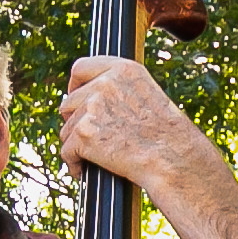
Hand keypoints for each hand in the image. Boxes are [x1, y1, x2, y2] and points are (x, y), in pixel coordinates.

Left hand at [58, 55, 226, 201]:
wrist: (171, 157)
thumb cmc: (164, 134)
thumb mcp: (145, 96)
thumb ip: (117, 91)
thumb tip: (89, 100)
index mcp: (123, 70)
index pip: (81, 68)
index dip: (74, 86)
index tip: (75, 98)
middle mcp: (105, 83)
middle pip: (68, 102)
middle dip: (75, 122)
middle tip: (89, 138)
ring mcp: (92, 107)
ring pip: (66, 129)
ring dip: (76, 145)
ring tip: (97, 156)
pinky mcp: (83, 132)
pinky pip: (66, 151)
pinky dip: (75, 164)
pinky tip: (87, 170)